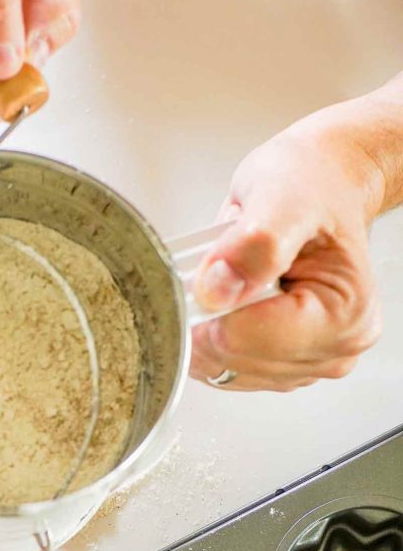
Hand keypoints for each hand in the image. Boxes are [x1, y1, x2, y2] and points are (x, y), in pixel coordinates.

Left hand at [190, 107, 385, 392]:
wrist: (324, 183)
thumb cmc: (313, 184)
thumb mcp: (281, 195)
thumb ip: (252, 244)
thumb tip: (215, 291)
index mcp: (343, 316)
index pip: (245, 338)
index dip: (210, 304)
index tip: (211, 265)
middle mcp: (333, 351)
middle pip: (229, 357)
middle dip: (210, 309)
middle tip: (228, 260)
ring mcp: (306, 364)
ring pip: (218, 367)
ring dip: (208, 320)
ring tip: (237, 275)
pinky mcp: (279, 367)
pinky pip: (218, 366)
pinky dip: (209, 332)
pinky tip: (230, 297)